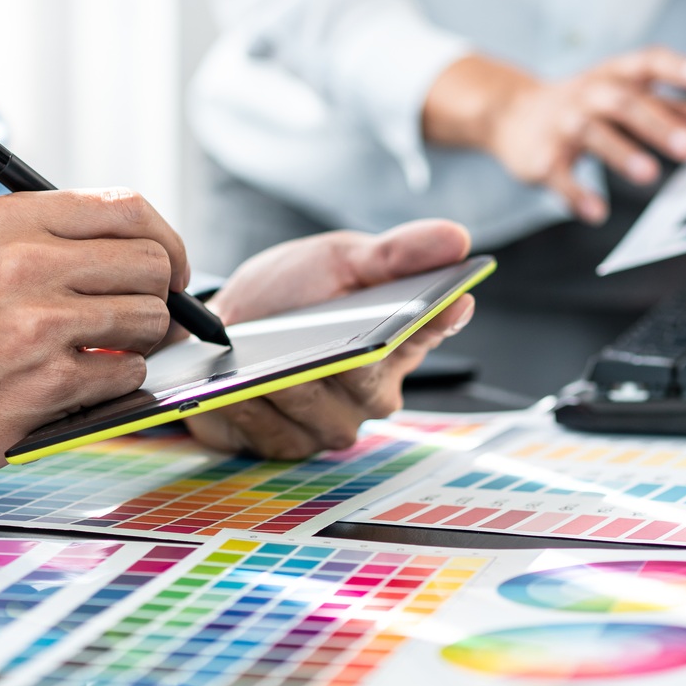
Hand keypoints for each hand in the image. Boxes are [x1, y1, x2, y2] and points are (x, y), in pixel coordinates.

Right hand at [0, 190, 187, 485]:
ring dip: (138, 345)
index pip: (126, 207)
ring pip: (149, 319)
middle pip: (150, 263)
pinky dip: (114, 384)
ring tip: (99, 353)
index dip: (165, 240)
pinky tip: (75, 385)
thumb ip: (56, 242)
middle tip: (138, 322)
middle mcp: (22, 261)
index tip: (169, 268)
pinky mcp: (48, 380)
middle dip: (157, 297)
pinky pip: (128, 373)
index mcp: (9, 220)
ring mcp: (36, 322)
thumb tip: (158, 257)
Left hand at [184, 220, 475, 459]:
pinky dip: (250, 406)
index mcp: (401, 342)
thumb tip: (457, 239)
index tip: (438, 305)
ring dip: (281, 381)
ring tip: (256, 357)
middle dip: (332, 356)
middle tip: (305, 333)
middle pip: (365, 383)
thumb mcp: (343, 259)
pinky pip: (273, 433)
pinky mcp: (289, 446)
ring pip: (315, 410)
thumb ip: (397, 254)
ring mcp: (333, 424)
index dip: (433, 321)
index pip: (429, 330)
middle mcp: (375, 392)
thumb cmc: (294, 292)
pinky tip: (234, 386)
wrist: (228, 325)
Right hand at [421, 49, 685, 223]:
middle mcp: (589, 94)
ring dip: (621, 153)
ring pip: (593, 135)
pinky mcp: (540, 157)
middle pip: (625, 103)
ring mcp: (563, 124)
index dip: (676, 68)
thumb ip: (677, 109)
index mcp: (615, 75)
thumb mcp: (629, 97)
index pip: (647, 63)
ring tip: (649, 176)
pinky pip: (558, 175)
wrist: (510, 112)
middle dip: (658, 124)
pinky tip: (596, 212)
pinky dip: (575, 194)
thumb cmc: (588, 104)